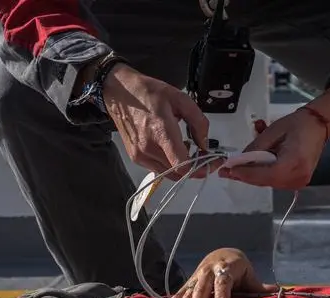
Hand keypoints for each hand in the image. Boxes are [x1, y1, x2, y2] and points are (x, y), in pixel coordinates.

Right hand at [103, 64, 209, 179]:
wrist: (118, 92)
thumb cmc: (147, 93)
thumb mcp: (181, 99)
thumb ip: (198, 122)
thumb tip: (205, 144)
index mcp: (161, 132)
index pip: (182, 164)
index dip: (201, 168)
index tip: (212, 162)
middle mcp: (149, 147)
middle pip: (179, 173)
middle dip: (196, 167)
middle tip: (205, 155)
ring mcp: (140, 155)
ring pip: (170, 174)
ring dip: (183, 166)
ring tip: (188, 148)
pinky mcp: (136, 157)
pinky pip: (159, 169)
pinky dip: (171, 164)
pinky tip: (173, 147)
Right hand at [163, 248, 276, 297]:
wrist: (223, 254)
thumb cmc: (240, 269)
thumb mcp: (249, 276)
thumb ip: (260, 287)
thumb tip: (279, 292)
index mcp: (226, 268)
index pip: (224, 282)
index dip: (221, 296)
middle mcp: (210, 270)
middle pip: (203, 287)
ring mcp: (198, 275)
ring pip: (190, 290)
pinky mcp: (190, 281)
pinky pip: (181, 291)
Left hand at [218, 108, 326, 188]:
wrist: (318, 125)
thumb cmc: (297, 124)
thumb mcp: (272, 132)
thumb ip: (255, 148)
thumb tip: (238, 161)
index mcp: (294, 163)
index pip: (263, 175)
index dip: (244, 173)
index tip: (227, 170)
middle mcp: (298, 177)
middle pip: (264, 181)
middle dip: (245, 175)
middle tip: (227, 171)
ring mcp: (299, 182)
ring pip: (268, 183)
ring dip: (253, 175)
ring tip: (241, 164)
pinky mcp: (298, 181)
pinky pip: (275, 181)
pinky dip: (263, 174)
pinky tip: (256, 165)